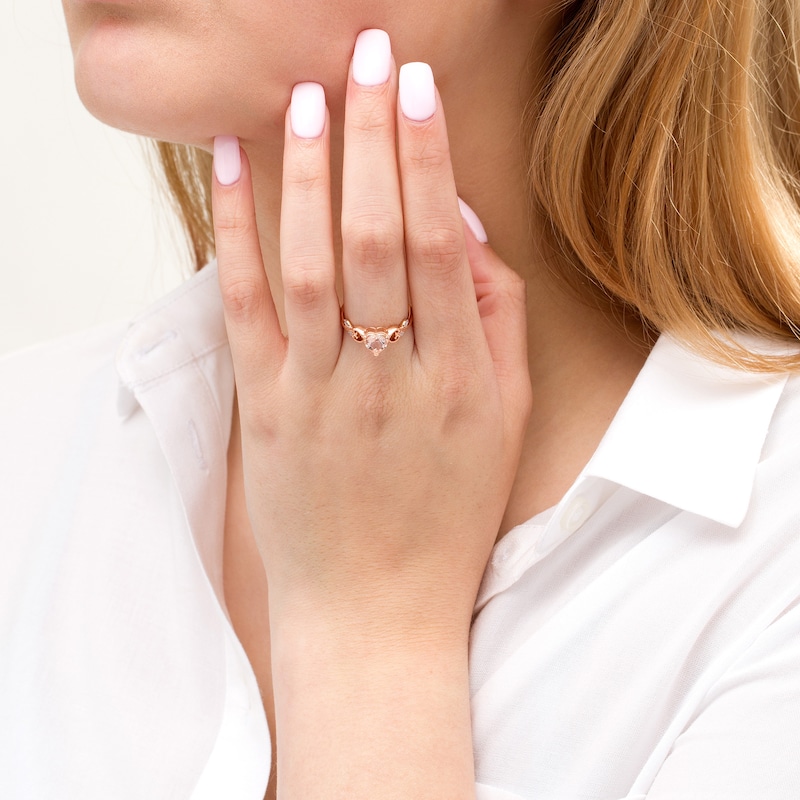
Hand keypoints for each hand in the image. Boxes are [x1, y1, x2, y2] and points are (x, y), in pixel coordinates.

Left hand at [211, 29, 530, 797]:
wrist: (375, 607)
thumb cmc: (447, 516)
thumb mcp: (506, 426)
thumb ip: (497, 323)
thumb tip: (466, 228)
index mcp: (460, 379)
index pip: (442, 246)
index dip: (429, 160)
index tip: (419, 91)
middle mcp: (391, 377)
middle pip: (379, 237)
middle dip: (374, 138)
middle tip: (370, 57)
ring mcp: (322, 393)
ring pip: (312, 262)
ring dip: (308, 171)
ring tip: (308, 96)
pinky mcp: (269, 410)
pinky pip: (247, 309)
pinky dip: (238, 234)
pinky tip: (236, 170)